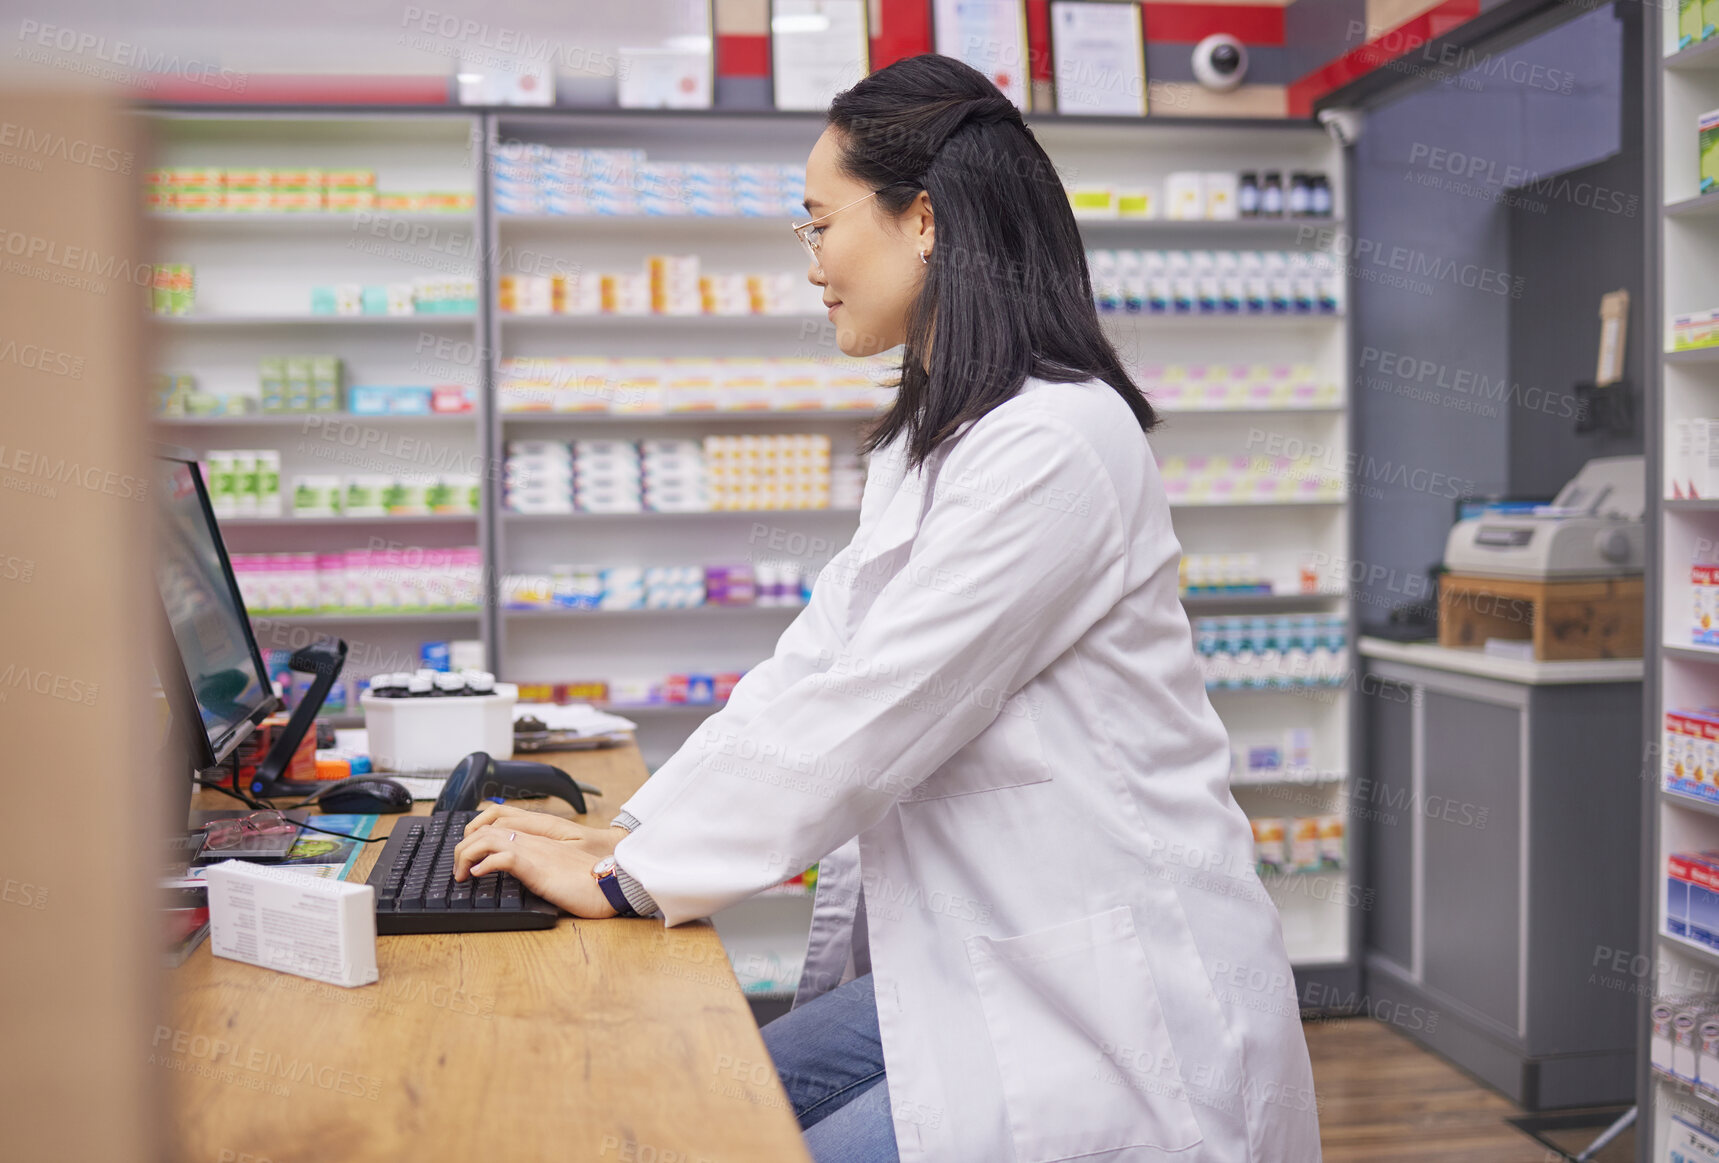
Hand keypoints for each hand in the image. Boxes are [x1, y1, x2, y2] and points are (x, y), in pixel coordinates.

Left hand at [451, 824, 617, 918]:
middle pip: (484, 830)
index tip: (467, 860)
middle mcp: (532, 841)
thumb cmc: (589, 881)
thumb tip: (519, 873)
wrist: (610, 883)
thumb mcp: (558, 870)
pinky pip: (504, 857)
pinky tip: (479, 875)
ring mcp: (534, 852)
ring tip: (462, 874)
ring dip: (466, 855)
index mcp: (537, 841)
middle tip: (458, 871)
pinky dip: (485, 864)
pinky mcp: (537, 867)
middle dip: (462, 848)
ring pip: (487, 839)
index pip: (496, 826)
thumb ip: (539, 866)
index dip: (474, 839)